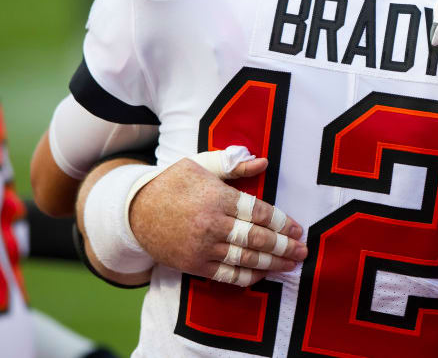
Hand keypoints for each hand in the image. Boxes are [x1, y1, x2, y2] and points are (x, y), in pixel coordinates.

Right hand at [128, 156, 307, 285]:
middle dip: (284, 246)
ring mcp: (202, 247)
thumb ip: (233, 165)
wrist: (134, 211)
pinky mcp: (193, 265)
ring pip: (245, 259)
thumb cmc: (173, 183)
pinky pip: (226, 275)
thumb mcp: (201, 164)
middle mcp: (211, 224)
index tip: (297, 228)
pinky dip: (247, 277)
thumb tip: (264, 162)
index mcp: (217, 197)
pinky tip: (263, 274)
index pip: (258, 212)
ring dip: (272, 264)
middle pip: (256, 238)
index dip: (281, 222)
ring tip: (291, 264)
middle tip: (303, 250)